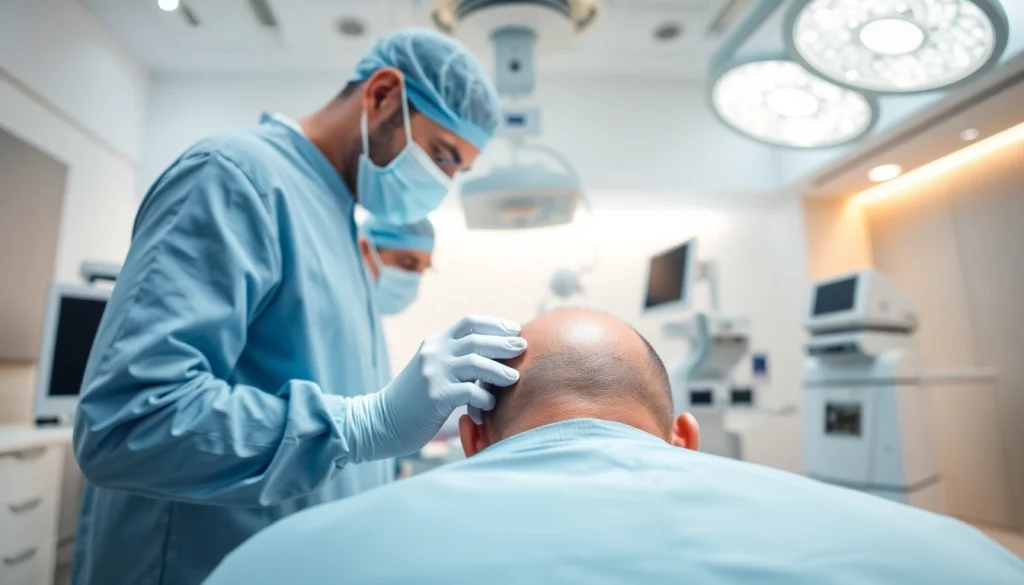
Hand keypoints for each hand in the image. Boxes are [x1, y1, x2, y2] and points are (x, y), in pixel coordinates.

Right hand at [355, 316, 525, 460]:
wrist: (380, 422)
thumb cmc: (414, 400)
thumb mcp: (431, 370)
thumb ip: (454, 359)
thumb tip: (492, 356)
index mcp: (434, 342)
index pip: (469, 322)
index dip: (494, 323)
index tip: (514, 328)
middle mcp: (433, 353)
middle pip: (476, 339)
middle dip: (503, 343)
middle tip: (522, 348)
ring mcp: (433, 373)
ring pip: (475, 362)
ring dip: (498, 370)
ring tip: (514, 377)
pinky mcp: (435, 396)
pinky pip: (469, 391)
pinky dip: (484, 397)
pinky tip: (489, 404)